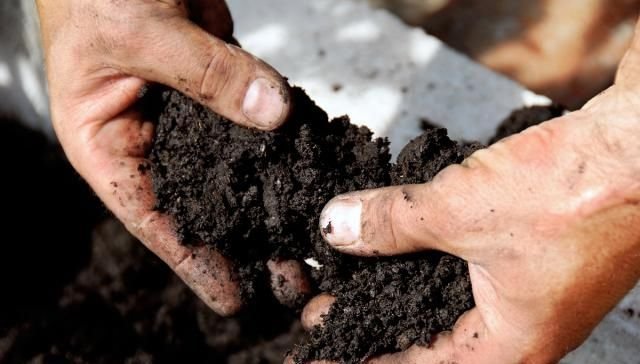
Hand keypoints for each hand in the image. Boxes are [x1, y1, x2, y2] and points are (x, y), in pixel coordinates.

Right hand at [37, 0, 296, 314]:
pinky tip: (309, 172)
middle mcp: (149, 137)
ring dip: (269, 200)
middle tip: (290, 278)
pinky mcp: (221, 84)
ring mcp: (189, 113)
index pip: (151, 217)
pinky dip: (281, 144)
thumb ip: (205, 73)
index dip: (192, 261)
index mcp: (107, 142)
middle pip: (200, 203)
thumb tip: (273, 113)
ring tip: (307, 239)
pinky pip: (255, 120)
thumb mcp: (139, 33)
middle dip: (244, 241)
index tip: (233, 297)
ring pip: (233, 167)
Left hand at [299, 25, 639, 363]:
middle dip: (377, 320)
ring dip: (401, 285)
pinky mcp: (535, 253)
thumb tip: (339, 228)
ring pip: (449, 299)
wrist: (638, 145)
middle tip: (331, 307)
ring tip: (357, 274)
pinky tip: (406, 240)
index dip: (364, 356)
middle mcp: (524, 327)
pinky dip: (430, 256)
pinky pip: (469, 266)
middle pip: (431, 337)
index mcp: (512, 345)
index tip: (326, 348)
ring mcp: (533, 290)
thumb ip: (392, 223)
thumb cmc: (576, 193)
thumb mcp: (460, 211)